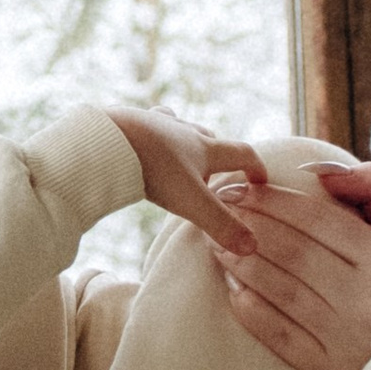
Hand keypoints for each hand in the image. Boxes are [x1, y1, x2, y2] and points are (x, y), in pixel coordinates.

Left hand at [104, 102, 267, 253]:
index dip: (255, 167)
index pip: (242, 153)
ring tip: (182, 155)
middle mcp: (184, 131)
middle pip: (210, 137)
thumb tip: (251, 246)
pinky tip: (143, 145)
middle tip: (219, 171)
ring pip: (180, 127)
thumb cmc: (154, 168)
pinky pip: (148, 126)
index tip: (261, 180)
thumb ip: (220, 224)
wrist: (109, 138)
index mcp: (204, 147)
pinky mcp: (130, 123)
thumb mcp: (190, 201)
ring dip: (186, 140)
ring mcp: (156, 124)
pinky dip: (153, 136)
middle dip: (218, 152)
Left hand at [210, 172, 370, 369]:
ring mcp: (351, 337)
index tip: (239, 189)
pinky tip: (234, 294)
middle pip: (294, 252)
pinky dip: (254, 313)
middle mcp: (369, 297)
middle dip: (248, 227)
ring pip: (283, 292)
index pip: (318, 219)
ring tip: (218, 247)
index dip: (272, 201)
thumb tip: (318, 172)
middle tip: (218, 212)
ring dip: (243, 265)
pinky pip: (283, 337)